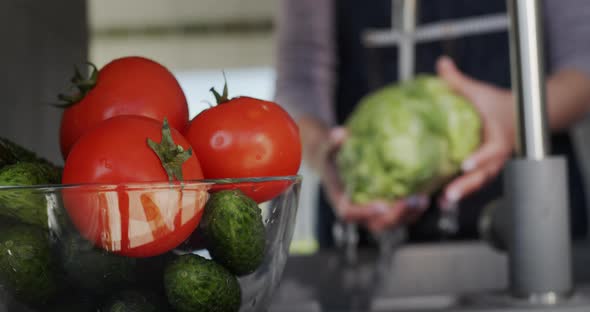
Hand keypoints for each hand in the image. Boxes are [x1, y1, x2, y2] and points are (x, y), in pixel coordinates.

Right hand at [319, 127, 428, 232]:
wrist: (332, 161)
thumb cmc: (330, 155)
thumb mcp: (328, 146)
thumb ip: (332, 141)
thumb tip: (339, 133)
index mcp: (340, 198)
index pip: (349, 213)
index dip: (365, 213)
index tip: (382, 205)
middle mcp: (355, 209)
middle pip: (375, 224)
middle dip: (395, 216)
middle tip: (411, 201)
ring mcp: (369, 212)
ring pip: (389, 223)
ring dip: (407, 215)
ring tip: (423, 200)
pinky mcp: (381, 208)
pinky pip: (397, 216)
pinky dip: (410, 211)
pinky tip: (424, 197)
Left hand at [436, 56, 515, 207]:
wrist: (515, 117)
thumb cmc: (495, 104)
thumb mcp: (478, 91)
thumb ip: (458, 81)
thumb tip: (441, 63)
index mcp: (498, 137)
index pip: (491, 151)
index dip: (479, 158)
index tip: (465, 164)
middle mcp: (495, 156)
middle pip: (483, 176)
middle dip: (466, 187)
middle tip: (449, 196)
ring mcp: (490, 166)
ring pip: (478, 184)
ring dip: (461, 194)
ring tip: (443, 203)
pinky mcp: (482, 171)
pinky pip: (472, 184)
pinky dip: (459, 192)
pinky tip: (439, 200)